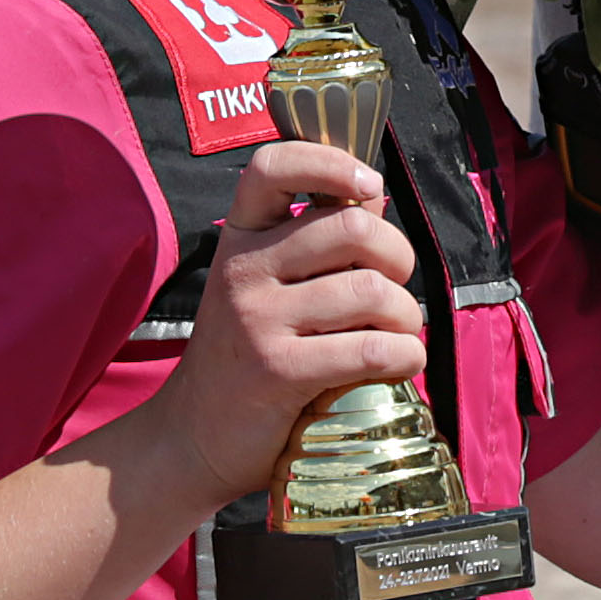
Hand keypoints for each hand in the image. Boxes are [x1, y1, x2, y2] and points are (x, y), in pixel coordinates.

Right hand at [136, 139, 424, 506]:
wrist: (193, 438)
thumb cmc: (247, 355)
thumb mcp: (267, 287)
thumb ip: (315, 241)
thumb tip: (372, 195)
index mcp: (240, 239)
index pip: (273, 166)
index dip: (330, 161)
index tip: (369, 184)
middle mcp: (243, 270)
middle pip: (353, 229)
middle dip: (398, 257)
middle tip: (394, 288)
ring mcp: (257, 320)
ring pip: (373, 292)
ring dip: (406, 317)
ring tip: (396, 334)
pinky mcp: (279, 371)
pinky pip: (372, 349)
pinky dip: (405, 357)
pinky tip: (399, 365)